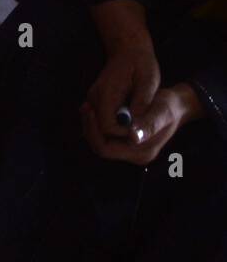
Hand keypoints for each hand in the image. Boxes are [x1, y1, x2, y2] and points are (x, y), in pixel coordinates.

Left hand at [82, 83, 203, 165]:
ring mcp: (131, 150)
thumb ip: (149, 125)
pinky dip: (98, 124)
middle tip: (86, 107)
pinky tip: (96, 109)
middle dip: (90, 128)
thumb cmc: (169, 107)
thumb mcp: (161, 112)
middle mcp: (134, 155)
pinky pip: (107, 136)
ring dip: (92, 125)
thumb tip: (133, 136)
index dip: (94, 131)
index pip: (105, 149)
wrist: (176, 106)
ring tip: (88, 106)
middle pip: (100, 147)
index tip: (90, 111)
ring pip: (101, 142)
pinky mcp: (127, 142)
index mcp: (141, 152)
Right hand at [84, 41, 160, 126]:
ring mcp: (93, 99)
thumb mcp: (149, 82)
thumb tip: (138, 127)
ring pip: (98, 127)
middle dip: (117, 136)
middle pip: (98, 130)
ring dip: (115, 132)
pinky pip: (101, 120)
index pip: (108, 126)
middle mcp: (94, 98)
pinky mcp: (96, 100)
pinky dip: (113, 125)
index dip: (124, 132)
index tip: (140, 127)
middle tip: (138, 131)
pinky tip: (129, 119)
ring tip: (135, 124)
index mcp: (107, 93)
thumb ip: (142, 105)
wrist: (128, 50)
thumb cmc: (141, 64)